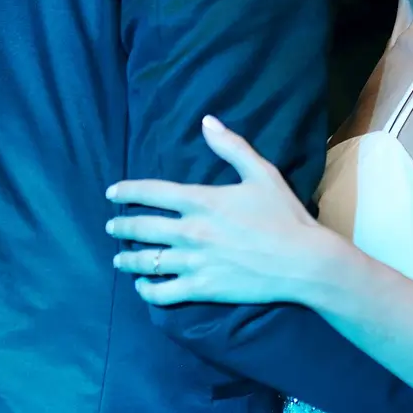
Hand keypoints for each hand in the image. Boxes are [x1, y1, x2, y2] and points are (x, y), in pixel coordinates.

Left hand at [106, 116, 337, 306]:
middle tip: (110, 227)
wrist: (302, 261)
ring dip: (127, 259)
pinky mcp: (202, 288)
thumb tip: (207, 121)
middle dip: (121, 226)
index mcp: (202, 200)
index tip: (112, 193)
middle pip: (142, 228)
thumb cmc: (284, 215)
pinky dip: (147, 289)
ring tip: (119, 259)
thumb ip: (231, 146)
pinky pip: (163, 292)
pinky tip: (143, 286)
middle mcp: (191, 231)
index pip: (152, 192)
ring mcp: (194, 262)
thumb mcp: (261, 173)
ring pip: (147, 261)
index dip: (127, 191)